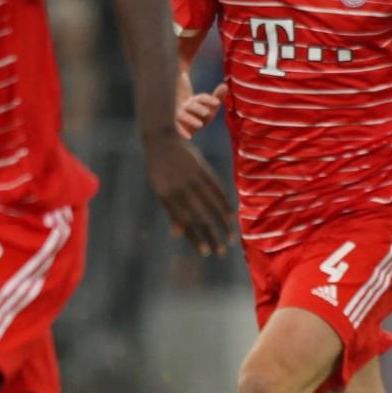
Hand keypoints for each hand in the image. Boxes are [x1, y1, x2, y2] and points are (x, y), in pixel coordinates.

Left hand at [142, 133, 234, 255]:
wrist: (160, 140)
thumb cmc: (159, 170)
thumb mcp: (160, 191)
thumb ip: (171, 212)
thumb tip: (178, 235)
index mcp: (167, 197)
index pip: (184, 223)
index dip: (195, 238)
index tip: (206, 252)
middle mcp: (180, 189)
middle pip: (200, 218)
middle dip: (211, 236)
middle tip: (221, 252)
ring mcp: (192, 179)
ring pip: (211, 206)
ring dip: (223, 224)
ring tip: (231, 238)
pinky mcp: (202, 170)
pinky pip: (216, 189)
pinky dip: (225, 203)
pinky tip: (231, 216)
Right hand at [176, 83, 226, 137]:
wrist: (184, 121)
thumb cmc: (200, 113)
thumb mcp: (210, 106)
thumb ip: (217, 96)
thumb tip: (224, 85)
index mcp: (196, 100)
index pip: (202, 98)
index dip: (209, 100)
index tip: (217, 103)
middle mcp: (187, 106)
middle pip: (192, 105)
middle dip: (199, 108)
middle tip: (208, 112)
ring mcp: (180, 115)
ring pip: (184, 116)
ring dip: (191, 120)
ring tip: (200, 125)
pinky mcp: (176, 124)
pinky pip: (178, 127)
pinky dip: (182, 132)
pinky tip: (189, 137)